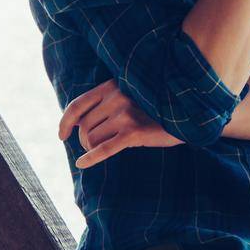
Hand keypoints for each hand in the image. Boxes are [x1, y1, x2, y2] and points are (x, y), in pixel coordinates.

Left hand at [58, 78, 185, 167]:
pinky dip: (91, 158)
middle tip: (95, 147)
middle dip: (85, 140)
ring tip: (105, 149)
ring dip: (92, 149)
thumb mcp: (132, 96)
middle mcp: (117, 96)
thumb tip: (80, 122)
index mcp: (112, 85)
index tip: (62, 135)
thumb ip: (109, 102)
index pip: (78, 104)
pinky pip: (104, 149)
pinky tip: (83, 164)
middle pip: (84, 126)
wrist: (188, 113)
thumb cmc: (157, 107)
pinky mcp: (134, 132)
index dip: (65, 122)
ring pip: (91, 138)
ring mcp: (125, 114)